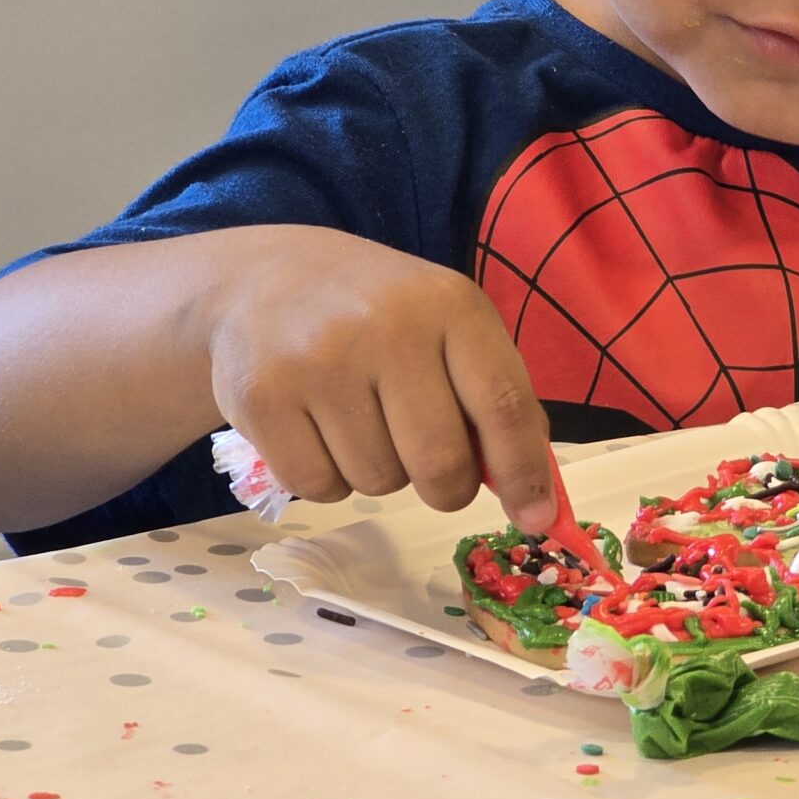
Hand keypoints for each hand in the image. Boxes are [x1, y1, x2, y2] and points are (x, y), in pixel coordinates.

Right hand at [201, 227, 556, 529]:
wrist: (264, 279)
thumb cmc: (378, 313)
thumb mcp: (447, 326)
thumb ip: (492, 397)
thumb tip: (533, 496)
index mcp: (450, 305)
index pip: (503, 404)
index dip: (523, 472)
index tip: (536, 519)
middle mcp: (387, 327)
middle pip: (440, 462)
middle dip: (447, 488)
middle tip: (435, 470)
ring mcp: (319, 361)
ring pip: (378, 482)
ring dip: (381, 474)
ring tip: (361, 420)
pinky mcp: (262, 397)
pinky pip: (318, 488)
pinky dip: (328, 477)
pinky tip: (317, 428)